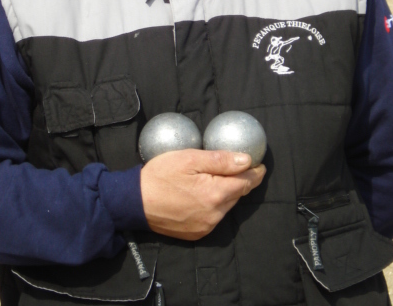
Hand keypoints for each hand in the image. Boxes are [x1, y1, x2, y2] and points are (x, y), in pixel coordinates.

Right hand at [140, 149, 265, 239]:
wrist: (134, 202)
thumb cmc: (160, 176)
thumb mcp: (189, 159)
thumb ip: (220, 160)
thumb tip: (246, 160)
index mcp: (215, 194)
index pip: (246, 182)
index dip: (255, 171)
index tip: (259, 163)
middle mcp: (214, 214)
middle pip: (238, 194)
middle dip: (242, 180)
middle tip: (241, 167)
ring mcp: (206, 226)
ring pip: (227, 206)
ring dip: (228, 192)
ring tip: (222, 178)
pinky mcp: (197, 233)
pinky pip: (214, 216)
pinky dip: (215, 204)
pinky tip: (206, 194)